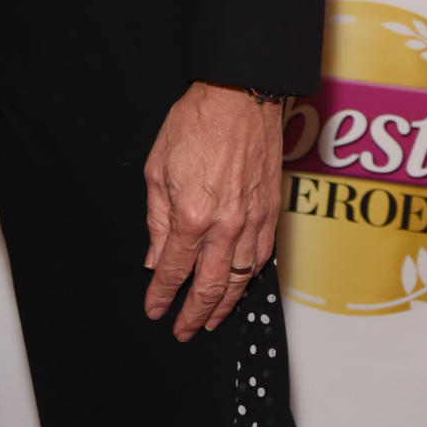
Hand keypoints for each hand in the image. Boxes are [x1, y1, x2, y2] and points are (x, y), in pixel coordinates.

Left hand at [143, 82, 282, 339]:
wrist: (241, 96)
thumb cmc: (196, 122)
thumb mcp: (158, 167)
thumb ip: (157, 219)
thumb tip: (156, 258)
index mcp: (191, 216)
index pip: (174, 270)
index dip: (162, 295)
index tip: (154, 310)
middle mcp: (225, 227)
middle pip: (209, 286)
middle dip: (193, 315)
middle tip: (183, 331)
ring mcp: (252, 222)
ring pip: (239, 280)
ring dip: (223, 305)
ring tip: (210, 321)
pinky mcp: (271, 213)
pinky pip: (261, 259)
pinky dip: (249, 280)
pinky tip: (240, 286)